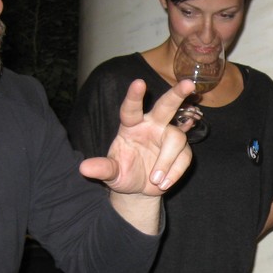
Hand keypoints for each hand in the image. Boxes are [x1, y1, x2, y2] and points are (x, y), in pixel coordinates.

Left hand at [79, 78, 194, 194]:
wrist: (140, 190)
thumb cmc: (123, 174)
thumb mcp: (111, 174)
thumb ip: (102, 169)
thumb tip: (83, 168)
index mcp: (131, 126)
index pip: (131, 109)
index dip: (134, 96)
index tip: (139, 82)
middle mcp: (151, 125)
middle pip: (165, 106)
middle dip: (177, 94)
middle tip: (188, 84)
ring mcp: (168, 137)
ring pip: (176, 138)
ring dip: (167, 161)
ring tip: (155, 180)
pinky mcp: (182, 151)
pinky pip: (184, 157)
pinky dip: (174, 173)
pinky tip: (163, 184)